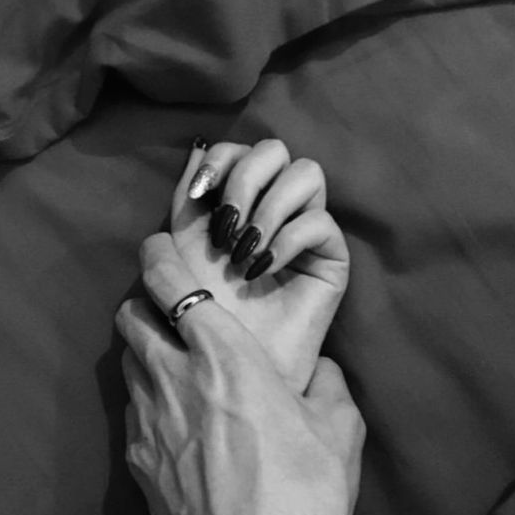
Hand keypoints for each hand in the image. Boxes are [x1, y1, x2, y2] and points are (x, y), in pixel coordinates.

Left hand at [116, 233, 363, 514]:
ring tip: (175, 366)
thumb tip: (319, 373)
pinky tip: (177, 423)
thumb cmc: (306, 494)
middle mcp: (173, 378)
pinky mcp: (135, 460)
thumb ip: (327, 384)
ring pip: (126, 361)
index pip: (169, 281)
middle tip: (172, 312)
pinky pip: (132, 410)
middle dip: (144, 302)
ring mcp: (146, 421)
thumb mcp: (339, 430)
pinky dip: (147, 400)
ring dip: (144, 350)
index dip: (158, 255)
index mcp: (224, 356)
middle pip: (129, 316)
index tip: (161, 247)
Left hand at [167, 138, 348, 393]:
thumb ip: (191, 198)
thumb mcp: (183, 250)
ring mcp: (306, 233)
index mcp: (239, 204)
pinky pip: (321, 222)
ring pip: (305, 172)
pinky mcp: (331, 261)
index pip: (240, 150)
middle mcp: (274, 210)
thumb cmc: (204, 317)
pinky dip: (288, 238)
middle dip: (243, 181)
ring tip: (245, 254)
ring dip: (267, 208)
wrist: (231, 371)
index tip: (200, 196)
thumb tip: (198, 143)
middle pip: (273, 149)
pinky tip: (264, 270)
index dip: (218, 160)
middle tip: (226, 230)